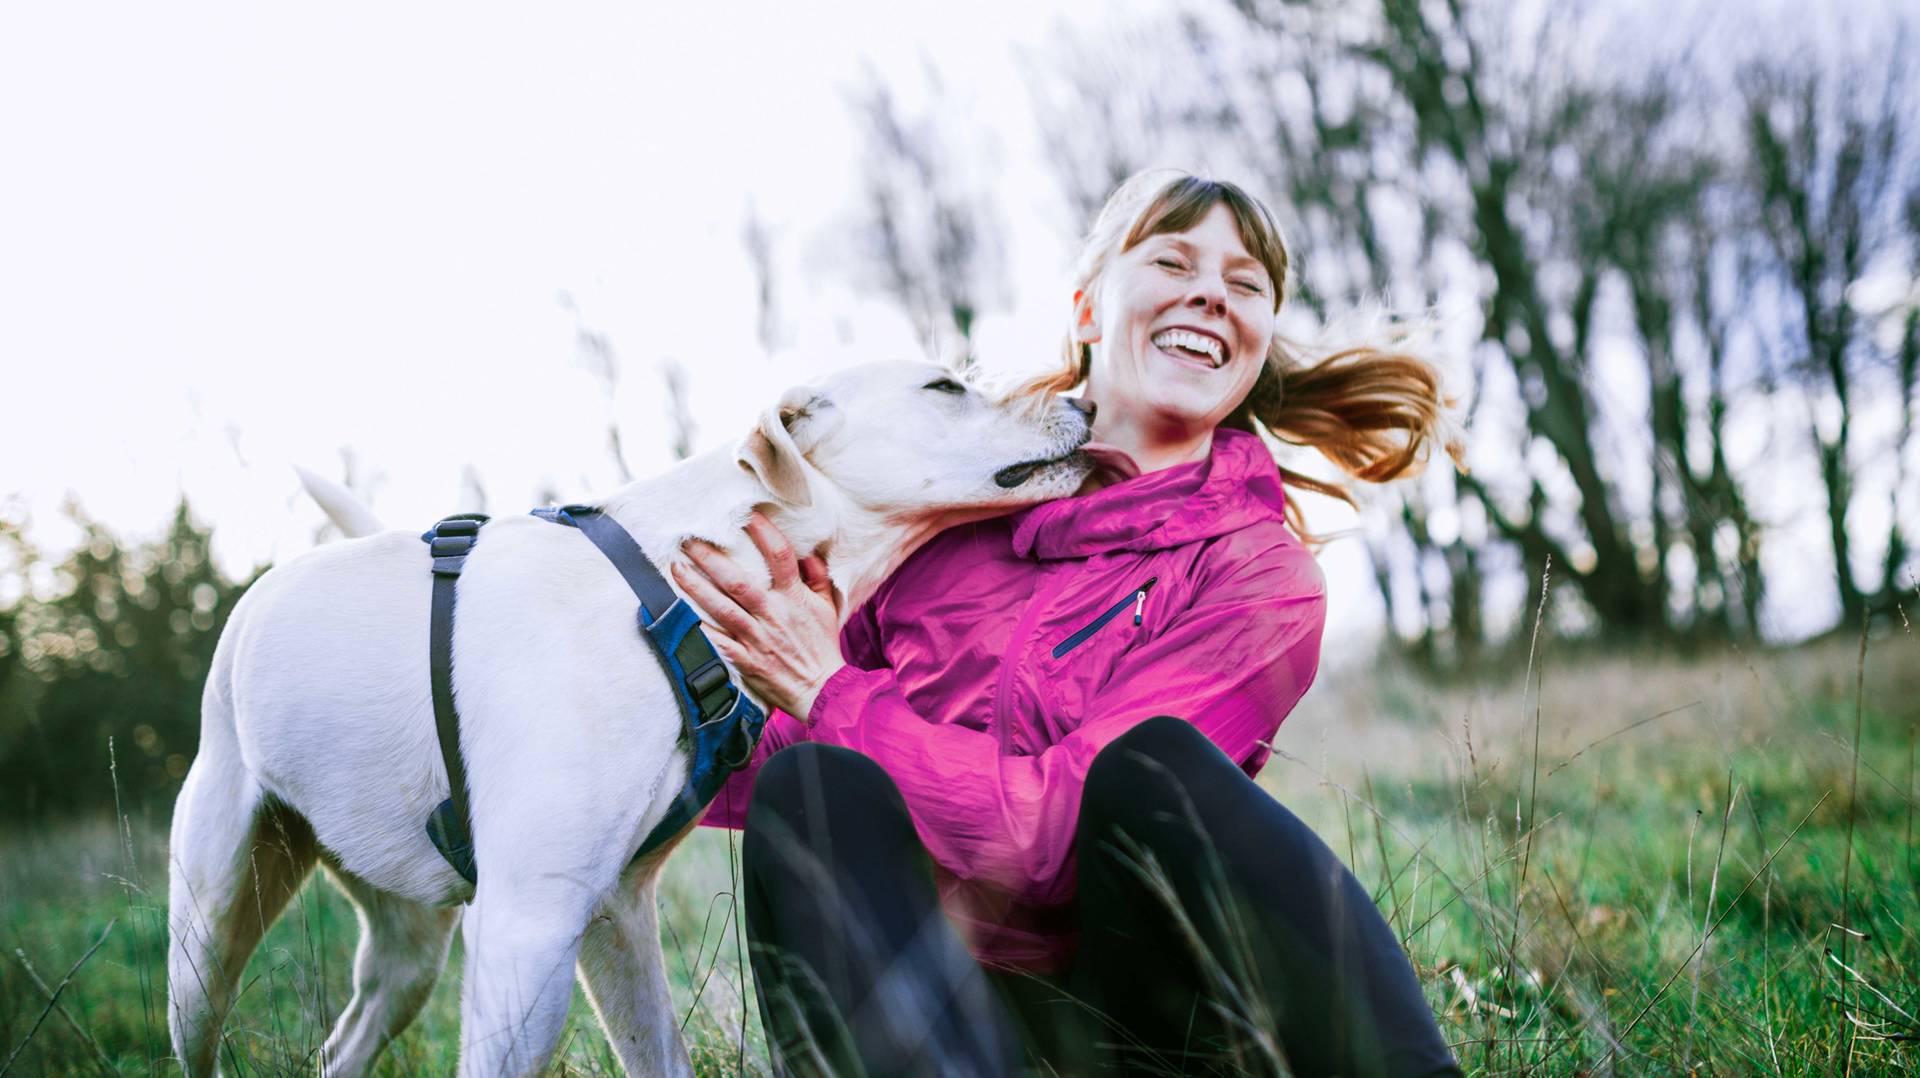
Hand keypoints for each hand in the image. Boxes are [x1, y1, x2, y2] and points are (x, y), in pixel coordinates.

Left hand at [670, 512, 844, 722]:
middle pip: (737, 580)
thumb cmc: (822, 646)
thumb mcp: (827, 607)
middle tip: (689, 539)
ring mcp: (757, 637)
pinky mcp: (745, 659)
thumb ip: (817, 577)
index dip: (763, 532)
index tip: (746, 515)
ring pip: (721, 607)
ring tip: (676, 567)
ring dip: (696, 586)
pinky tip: (677, 613)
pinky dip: (697, 628)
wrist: (822, 689)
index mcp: (794, 597)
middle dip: (711, 558)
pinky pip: (716, 642)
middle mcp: (773, 614)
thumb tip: (808, 552)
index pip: (779, 556)